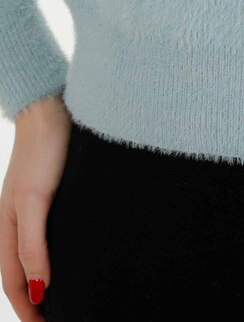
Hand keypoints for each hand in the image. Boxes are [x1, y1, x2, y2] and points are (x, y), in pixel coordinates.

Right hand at [0, 94, 71, 319]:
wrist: (51, 106)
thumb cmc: (43, 150)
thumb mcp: (35, 199)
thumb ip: (33, 244)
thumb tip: (37, 290)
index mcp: (7, 227)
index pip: (13, 283)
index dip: (28, 311)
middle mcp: (17, 221)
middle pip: (21, 274)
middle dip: (34, 302)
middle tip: (57, 321)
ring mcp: (32, 207)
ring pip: (33, 256)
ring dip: (43, 281)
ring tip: (64, 298)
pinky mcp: (50, 192)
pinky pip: (46, 234)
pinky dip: (52, 255)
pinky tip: (73, 254)